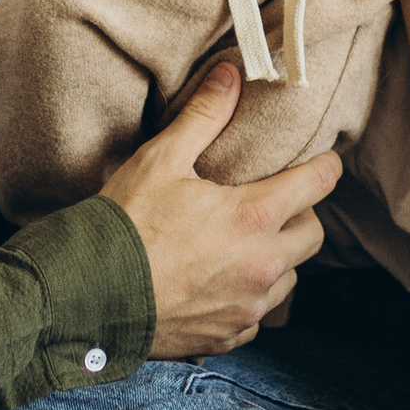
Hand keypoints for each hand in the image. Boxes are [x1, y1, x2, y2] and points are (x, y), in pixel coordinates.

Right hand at [101, 59, 340, 356]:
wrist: (84, 294)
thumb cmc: (123, 223)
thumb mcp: (160, 159)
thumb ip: (204, 116)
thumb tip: (231, 73)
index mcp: (254, 217)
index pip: (318, 185)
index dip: (325, 167)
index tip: (323, 160)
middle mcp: (262, 266)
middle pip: (313, 236)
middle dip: (302, 215)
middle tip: (276, 201)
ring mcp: (246, 306)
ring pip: (289, 279)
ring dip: (277, 259)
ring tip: (247, 243)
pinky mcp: (227, 337)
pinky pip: (257, 315)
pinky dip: (248, 297)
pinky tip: (222, 283)